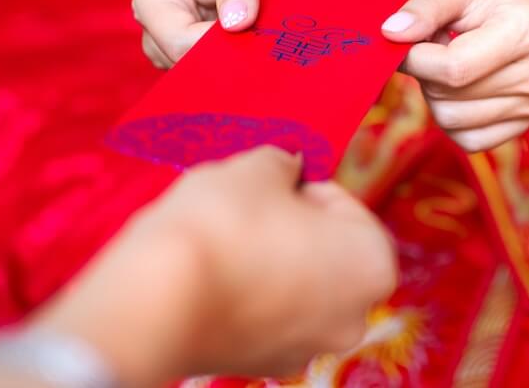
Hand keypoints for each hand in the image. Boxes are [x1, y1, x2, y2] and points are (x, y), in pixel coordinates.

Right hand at [33, 148, 396, 385]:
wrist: (155, 299)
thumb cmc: (222, 225)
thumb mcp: (258, 167)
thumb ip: (285, 162)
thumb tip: (287, 168)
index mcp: (373, 265)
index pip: (345, 205)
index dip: (304, 186)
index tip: (271, 186)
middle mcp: (353, 317)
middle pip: (325, 250)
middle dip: (290, 224)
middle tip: (248, 208)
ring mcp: (308, 348)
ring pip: (295, 282)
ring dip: (269, 258)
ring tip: (224, 241)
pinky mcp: (262, 365)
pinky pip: (265, 313)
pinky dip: (247, 293)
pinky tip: (214, 276)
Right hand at [132, 0, 292, 67]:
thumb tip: (235, 22)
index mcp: (152, 0)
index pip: (179, 42)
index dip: (218, 45)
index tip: (250, 33)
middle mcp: (153, 32)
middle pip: (187, 68)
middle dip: (225, 59)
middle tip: (258, 42)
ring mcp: (169, 55)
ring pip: (200, 81)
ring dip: (231, 68)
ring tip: (254, 43)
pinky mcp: (190, 69)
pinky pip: (210, 85)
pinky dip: (232, 75)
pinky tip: (249, 57)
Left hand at [381, 0, 528, 151]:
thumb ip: (423, 8)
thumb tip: (391, 34)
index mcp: (523, 33)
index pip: (453, 68)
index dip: (415, 60)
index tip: (404, 42)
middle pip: (448, 98)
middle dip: (426, 74)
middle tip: (438, 46)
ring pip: (451, 122)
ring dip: (437, 95)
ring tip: (454, 62)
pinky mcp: (526, 122)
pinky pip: (468, 140)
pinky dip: (453, 118)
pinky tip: (462, 87)